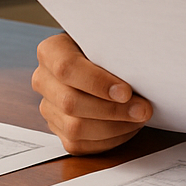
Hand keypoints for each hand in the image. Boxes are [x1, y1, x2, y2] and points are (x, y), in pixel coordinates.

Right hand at [32, 33, 150, 153]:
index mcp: (51, 51)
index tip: (126, 92)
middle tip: (142, 110)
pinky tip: (128, 128)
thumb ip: (115, 52)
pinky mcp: (58, 130)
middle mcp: (43, 80)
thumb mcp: (109, 41)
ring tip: (138, 118)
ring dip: (114, 127)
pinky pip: (80, 145)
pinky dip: (109, 140)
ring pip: (75, 128)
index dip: (97, 82)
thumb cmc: (108, 49)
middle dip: (112, 110)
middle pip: (70, 103)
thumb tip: (138, 71)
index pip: (67, 67)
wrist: (102, 61)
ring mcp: (49, 107)